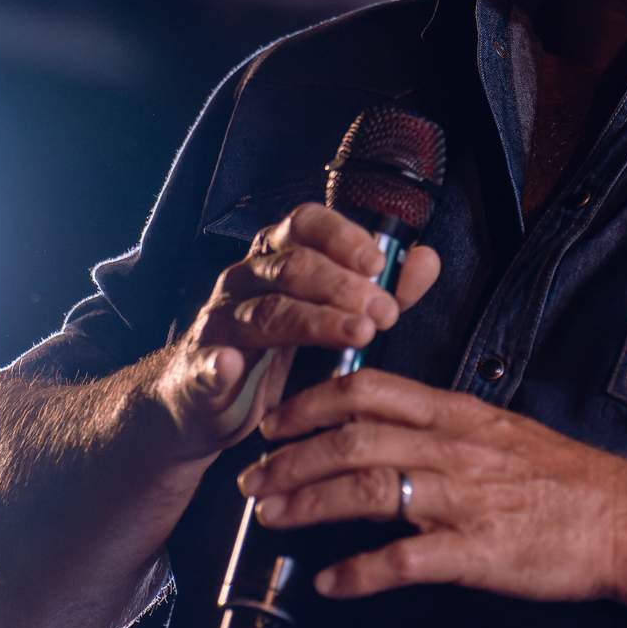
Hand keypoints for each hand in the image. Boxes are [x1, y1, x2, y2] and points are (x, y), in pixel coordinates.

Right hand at [145, 205, 442, 465]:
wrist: (203, 404)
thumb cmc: (272, 352)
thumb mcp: (328, 316)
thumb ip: (379, 289)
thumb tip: (426, 260)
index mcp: (275, 258)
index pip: (304, 223)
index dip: (342, 236)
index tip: (378, 262)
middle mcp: (244, 280)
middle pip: (293, 266)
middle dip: (345, 287)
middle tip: (384, 313)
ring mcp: (219, 322)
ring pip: (266, 312)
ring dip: (315, 321)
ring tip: (358, 334)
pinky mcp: (200, 368)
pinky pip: (208, 362)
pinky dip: (219, 364)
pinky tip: (234, 365)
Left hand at [236, 368, 626, 604]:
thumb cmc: (568, 481)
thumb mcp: (504, 433)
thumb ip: (447, 428)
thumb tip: (392, 429)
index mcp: (459, 415)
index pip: (371, 390)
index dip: (313, 402)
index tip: (275, 418)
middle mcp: (454, 449)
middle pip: (354, 438)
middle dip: (292, 456)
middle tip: (250, 475)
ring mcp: (464, 500)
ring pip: (368, 489)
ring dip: (307, 502)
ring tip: (268, 516)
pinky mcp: (476, 552)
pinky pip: (404, 560)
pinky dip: (358, 572)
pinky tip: (328, 583)